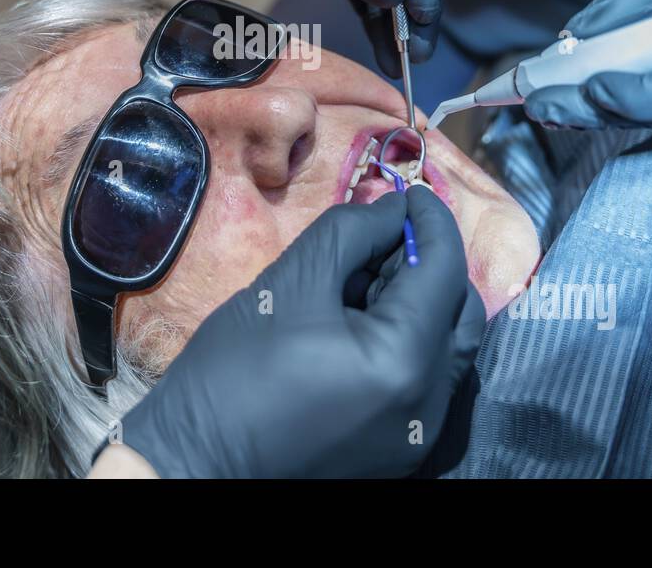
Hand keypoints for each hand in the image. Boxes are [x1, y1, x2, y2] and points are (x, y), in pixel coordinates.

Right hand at [114, 188, 484, 478]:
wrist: (193, 462)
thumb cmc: (233, 371)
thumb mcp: (290, 282)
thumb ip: (351, 233)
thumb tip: (393, 210)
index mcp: (405, 361)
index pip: (443, 271)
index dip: (431, 221)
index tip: (408, 189)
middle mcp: (429, 404)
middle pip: (458, 311)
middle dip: (430, 261)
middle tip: (386, 230)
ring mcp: (416, 433)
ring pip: (445, 346)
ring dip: (420, 299)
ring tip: (369, 272)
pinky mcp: (397, 448)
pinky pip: (423, 379)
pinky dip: (407, 338)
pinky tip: (361, 318)